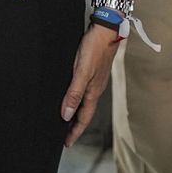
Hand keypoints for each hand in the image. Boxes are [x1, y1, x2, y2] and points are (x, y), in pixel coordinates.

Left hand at [61, 25, 119, 146]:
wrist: (107, 29)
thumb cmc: (95, 48)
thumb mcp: (81, 72)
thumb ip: (74, 94)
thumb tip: (66, 115)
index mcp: (93, 92)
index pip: (83, 118)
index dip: (74, 132)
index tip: (67, 143)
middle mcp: (95, 89)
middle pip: (85, 113)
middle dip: (75, 126)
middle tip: (64, 136)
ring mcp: (95, 80)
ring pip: (85, 102)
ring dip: (76, 113)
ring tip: (65, 120)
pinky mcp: (93, 71)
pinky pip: (84, 91)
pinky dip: (77, 99)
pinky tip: (71, 95)